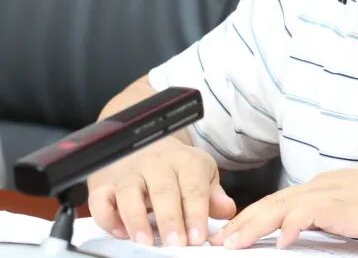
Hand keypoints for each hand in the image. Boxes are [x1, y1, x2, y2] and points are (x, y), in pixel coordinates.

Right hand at [87, 137, 235, 246]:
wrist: (143, 143)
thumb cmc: (175, 166)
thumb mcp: (200, 173)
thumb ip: (212, 194)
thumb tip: (227, 209)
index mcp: (185, 161)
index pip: (193, 186)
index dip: (196, 213)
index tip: (198, 237)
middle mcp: (156, 163)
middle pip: (163, 190)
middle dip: (171, 219)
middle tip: (176, 243)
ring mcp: (128, 172)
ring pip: (130, 193)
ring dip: (137, 219)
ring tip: (146, 240)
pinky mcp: (104, 183)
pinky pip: (100, 201)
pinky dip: (108, 218)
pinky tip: (121, 231)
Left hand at [209, 168, 357, 249]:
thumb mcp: (351, 214)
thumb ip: (327, 220)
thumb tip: (303, 235)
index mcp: (323, 188)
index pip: (279, 202)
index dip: (252, 217)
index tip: (231, 233)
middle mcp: (322, 186)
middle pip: (273, 202)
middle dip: (242, 222)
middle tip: (218, 241)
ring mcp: (331, 192)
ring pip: (283, 205)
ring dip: (255, 225)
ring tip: (233, 242)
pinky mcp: (343, 204)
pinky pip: (310, 212)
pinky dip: (293, 225)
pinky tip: (281, 240)